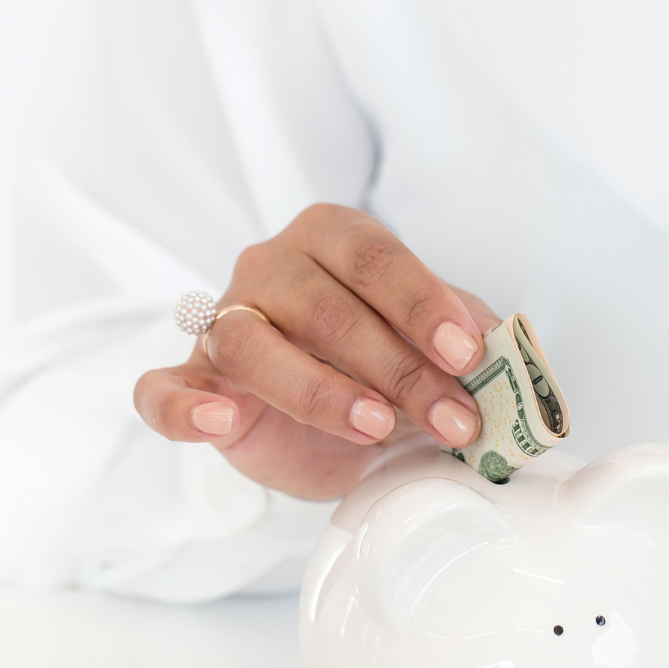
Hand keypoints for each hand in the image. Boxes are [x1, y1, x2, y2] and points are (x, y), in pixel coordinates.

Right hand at [134, 205, 498, 498]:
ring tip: (377, 428)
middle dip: (399, 369)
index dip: (423, 304)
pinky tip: (221, 420)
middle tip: (455, 420)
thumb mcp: (435, 346)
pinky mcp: (195, 384)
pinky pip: (161, 390)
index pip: (373, 257)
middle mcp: (270, 269)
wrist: (332, 425)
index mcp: (331, 239)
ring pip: (252, 344)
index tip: (469, 354)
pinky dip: (183, 407)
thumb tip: (507, 353)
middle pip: (324, 307)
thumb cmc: (386, 367)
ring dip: (320, 391)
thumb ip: (467, 339)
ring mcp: (224, 324)